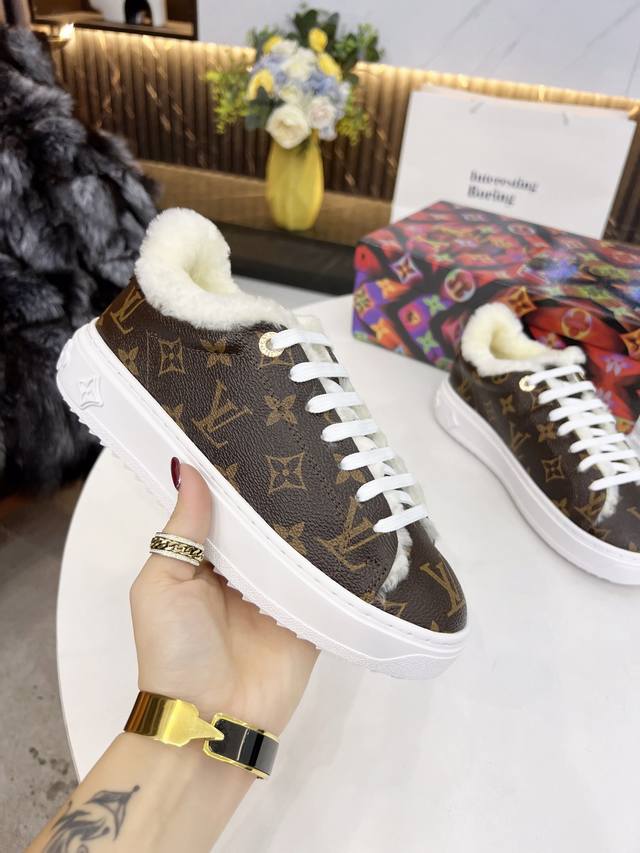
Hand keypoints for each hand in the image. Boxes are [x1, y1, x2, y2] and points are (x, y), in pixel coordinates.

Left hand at [129, 460, 318, 734]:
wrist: (210, 721)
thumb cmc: (174, 649)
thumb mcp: (162, 584)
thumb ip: (182, 530)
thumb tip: (187, 467)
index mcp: (206, 561)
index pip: (226, 510)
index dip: (236, 477)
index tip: (256, 433)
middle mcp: (245, 572)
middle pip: (266, 525)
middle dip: (280, 494)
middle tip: (304, 441)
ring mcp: (280, 592)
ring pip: (298, 546)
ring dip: (310, 520)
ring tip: (334, 469)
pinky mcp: (310, 614)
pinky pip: (325, 579)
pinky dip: (337, 557)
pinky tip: (355, 520)